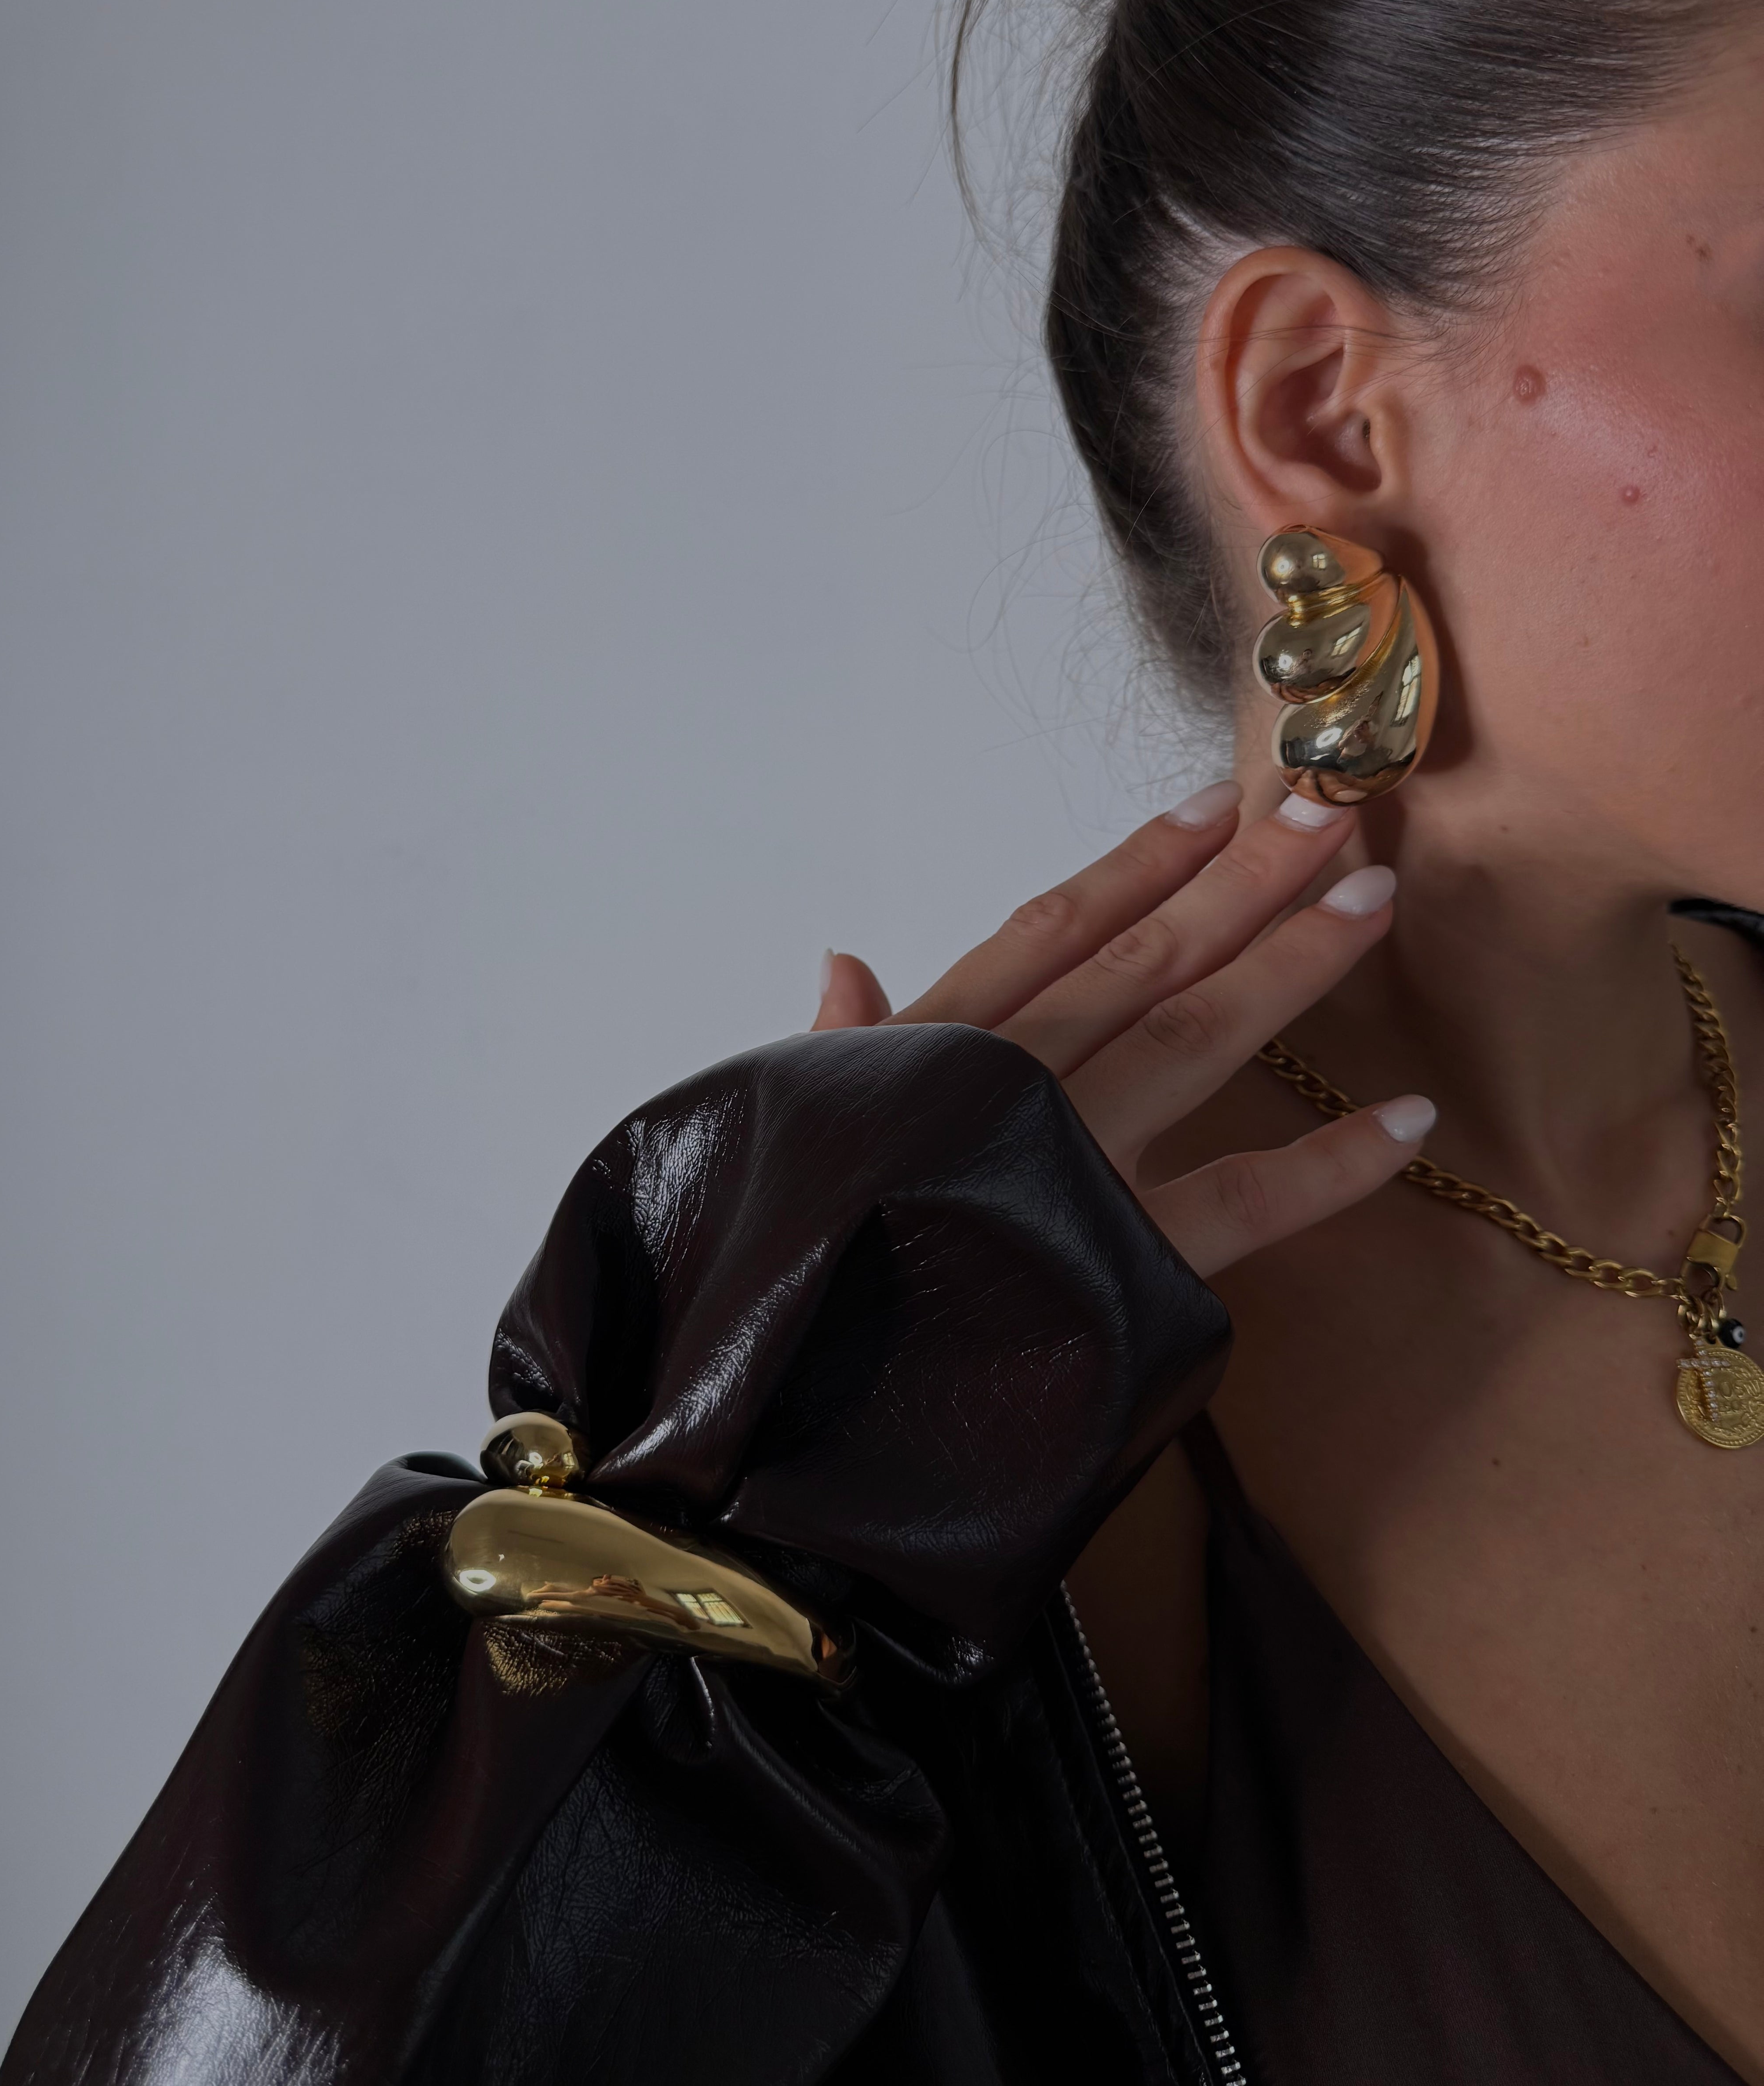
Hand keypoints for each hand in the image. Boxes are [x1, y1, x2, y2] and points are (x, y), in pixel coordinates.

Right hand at [810, 783, 1432, 1278]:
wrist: (783, 1392)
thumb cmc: (790, 1263)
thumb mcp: (799, 1127)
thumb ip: (844, 1045)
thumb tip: (842, 960)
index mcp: (936, 1053)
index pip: (1054, 931)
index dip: (1138, 862)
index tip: (1212, 801)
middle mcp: (1010, 1090)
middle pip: (1145, 962)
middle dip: (1243, 881)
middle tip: (1328, 812)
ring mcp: (1068, 1170)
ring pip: (1196, 1041)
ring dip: (1292, 965)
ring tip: (1372, 900)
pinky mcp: (1118, 1264)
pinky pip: (1245, 1204)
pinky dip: (1333, 1164)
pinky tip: (1410, 1120)